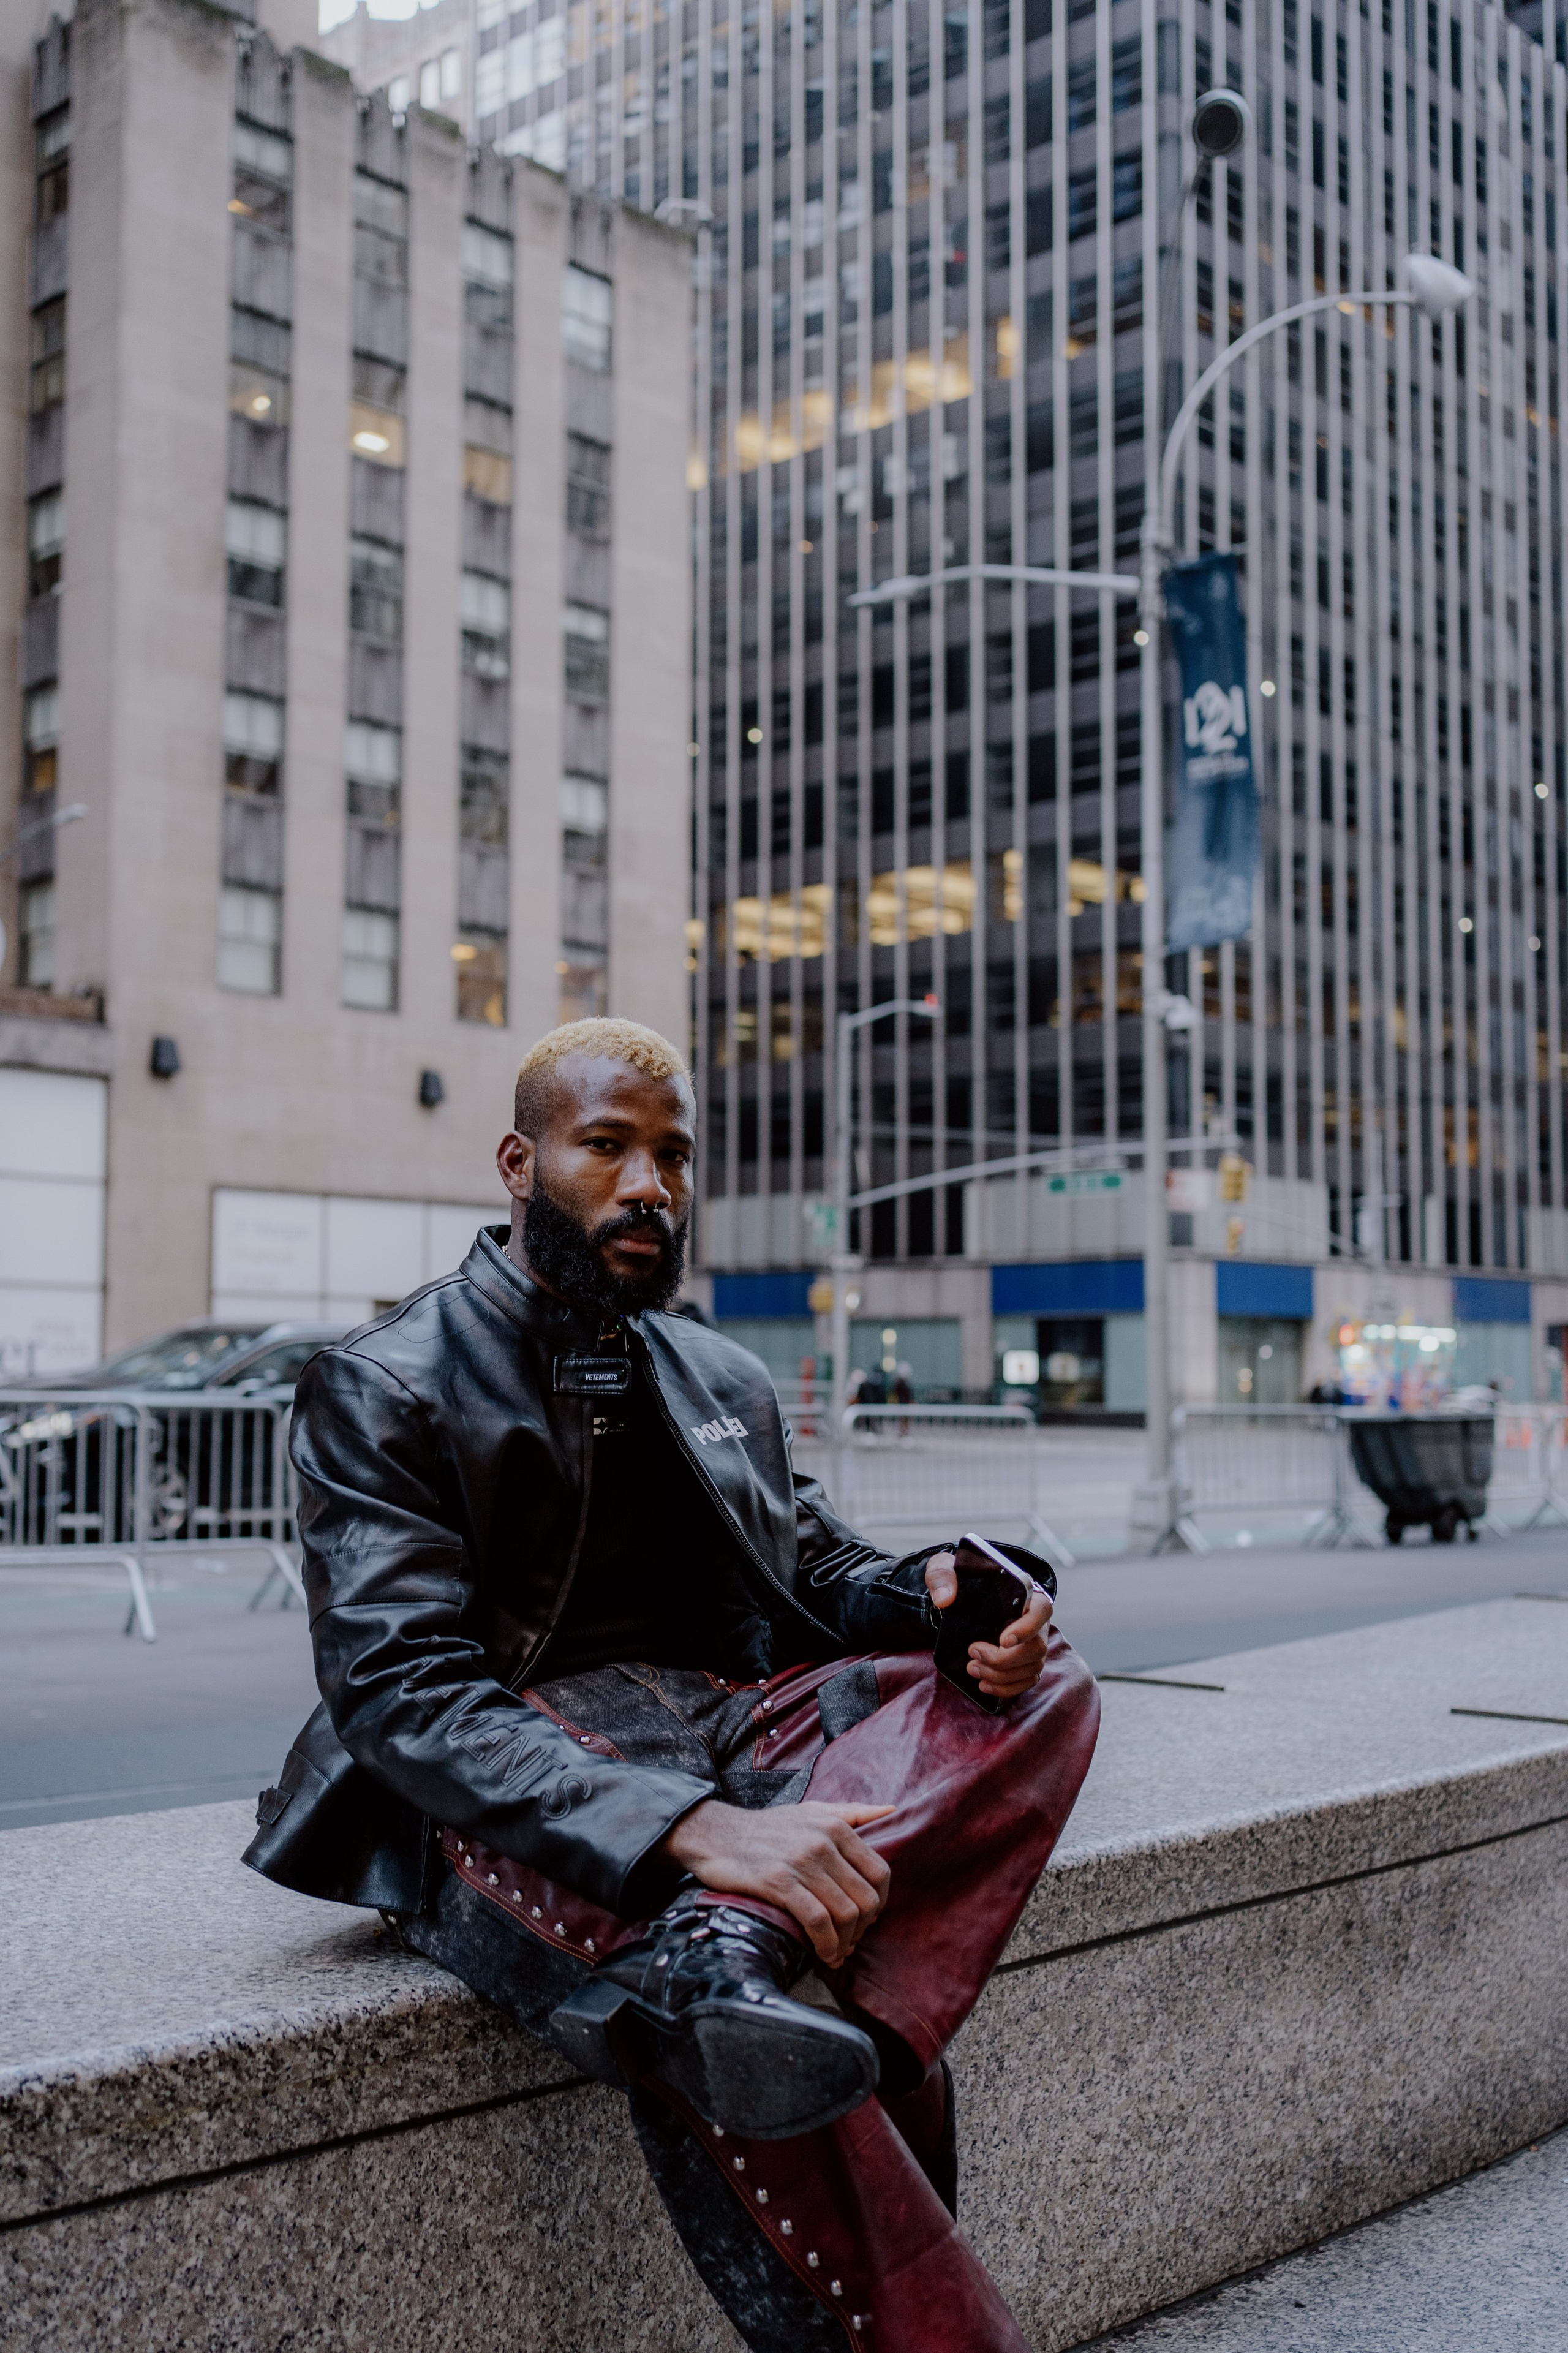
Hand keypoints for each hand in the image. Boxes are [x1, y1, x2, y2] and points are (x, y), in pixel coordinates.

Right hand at [658, 1798, 894, 1967]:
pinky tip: (823, 1953)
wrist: (717, 1835)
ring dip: (845, 1942)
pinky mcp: (779, 1882)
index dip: (879, 1903)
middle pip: (866, 1899)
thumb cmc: (769, 1828)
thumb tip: (892, 1809)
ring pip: (845, 1913)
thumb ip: (853, 1812)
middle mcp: (823, 1842)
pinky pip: (817, 1921)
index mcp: (836, 1826)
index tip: (865, 1918)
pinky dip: (826, 1944)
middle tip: (849, 1940)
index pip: (879, 1873)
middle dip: (863, 1928)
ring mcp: (801, 1862)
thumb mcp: (813, 1811)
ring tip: (836, 1952)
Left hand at [924, 1550, 1053, 1700]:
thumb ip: (943, 1576)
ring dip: (1000, 1676)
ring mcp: (1034, 1642)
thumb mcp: (946, 1567)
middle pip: (1036, 1647)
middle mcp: (1036, 1620)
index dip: (1026, 1628)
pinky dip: (1006, 1688)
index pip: (1041, 1610)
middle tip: (972, 1653)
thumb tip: (944, 1599)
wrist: (961, 1594)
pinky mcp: (1027, 1662)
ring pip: (1031, 1667)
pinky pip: (1026, 1681)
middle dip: (1002, 1659)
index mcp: (1026, 1594)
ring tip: (972, 1668)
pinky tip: (984, 1685)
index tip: (1002, 1640)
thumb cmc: (961, 1578)